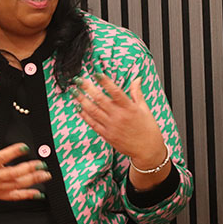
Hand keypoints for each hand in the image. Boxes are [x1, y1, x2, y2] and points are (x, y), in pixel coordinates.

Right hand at [0, 124, 51, 223]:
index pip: (1, 157)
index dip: (13, 152)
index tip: (24, 147)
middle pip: (13, 173)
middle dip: (28, 168)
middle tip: (41, 163)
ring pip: (16, 184)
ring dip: (32, 180)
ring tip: (45, 175)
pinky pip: (14, 196)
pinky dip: (26, 195)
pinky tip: (38, 193)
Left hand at [72, 73, 170, 189]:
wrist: (147, 149)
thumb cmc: (147, 129)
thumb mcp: (145, 108)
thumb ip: (137, 93)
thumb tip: (137, 79)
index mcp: (129, 108)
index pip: (115, 92)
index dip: (105, 82)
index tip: (96, 74)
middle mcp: (119, 116)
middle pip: (100, 99)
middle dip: (88, 88)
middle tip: (79, 80)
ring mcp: (111, 126)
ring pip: (93, 111)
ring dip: (82, 100)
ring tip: (74, 92)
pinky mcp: (107, 135)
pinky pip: (93, 123)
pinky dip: (84, 115)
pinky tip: (79, 107)